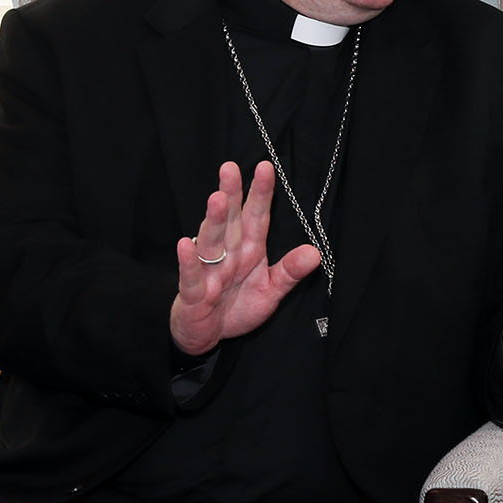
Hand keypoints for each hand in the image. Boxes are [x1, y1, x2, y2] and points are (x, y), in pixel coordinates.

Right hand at [169, 161, 322, 357]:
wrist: (208, 335)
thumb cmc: (237, 306)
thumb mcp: (271, 290)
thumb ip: (290, 271)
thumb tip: (315, 253)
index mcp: (248, 249)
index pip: (256, 217)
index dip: (260, 193)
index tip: (265, 167)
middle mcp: (228, 254)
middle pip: (230, 221)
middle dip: (231, 194)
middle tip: (230, 167)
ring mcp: (209, 271)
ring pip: (211, 242)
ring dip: (213, 221)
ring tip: (216, 199)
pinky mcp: (193, 294)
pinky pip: (191, 275)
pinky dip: (189, 261)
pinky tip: (186, 243)